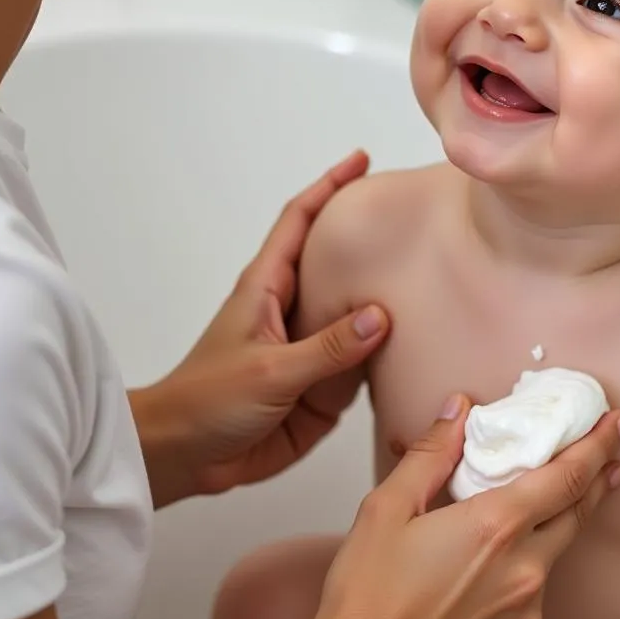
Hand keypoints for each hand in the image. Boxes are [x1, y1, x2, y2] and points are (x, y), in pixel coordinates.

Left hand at [132, 151, 390, 506]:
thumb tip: (380, 315)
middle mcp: (293, 310)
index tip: (361, 160)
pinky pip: (362, 363)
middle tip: (416, 220)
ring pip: (357, 314)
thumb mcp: (268, 372)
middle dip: (371, 240)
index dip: (328, 187)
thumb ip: (325, 348)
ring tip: (433, 276)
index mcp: (267, 288)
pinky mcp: (322, 387)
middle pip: (337, 263)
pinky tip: (421, 344)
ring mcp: (310, 348)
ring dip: (388, 299)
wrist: (186, 458)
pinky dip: (389, 353)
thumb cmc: (207, 401)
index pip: (299, 221)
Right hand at [284, 397, 619, 618]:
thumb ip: (431, 454)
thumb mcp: (387, 508)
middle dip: (594, 481)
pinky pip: (529, 600)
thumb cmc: (366, 597)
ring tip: (514, 519)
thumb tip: (459, 410)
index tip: (614, 423)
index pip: (567, 477)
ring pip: (550, 559)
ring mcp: (524, 617)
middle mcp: (522, 572)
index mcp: (494, 528)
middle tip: (605, 457)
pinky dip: (519, 576)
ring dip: (546, 531)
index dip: (596, 445)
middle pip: (575, 515)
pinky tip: (484, 575)